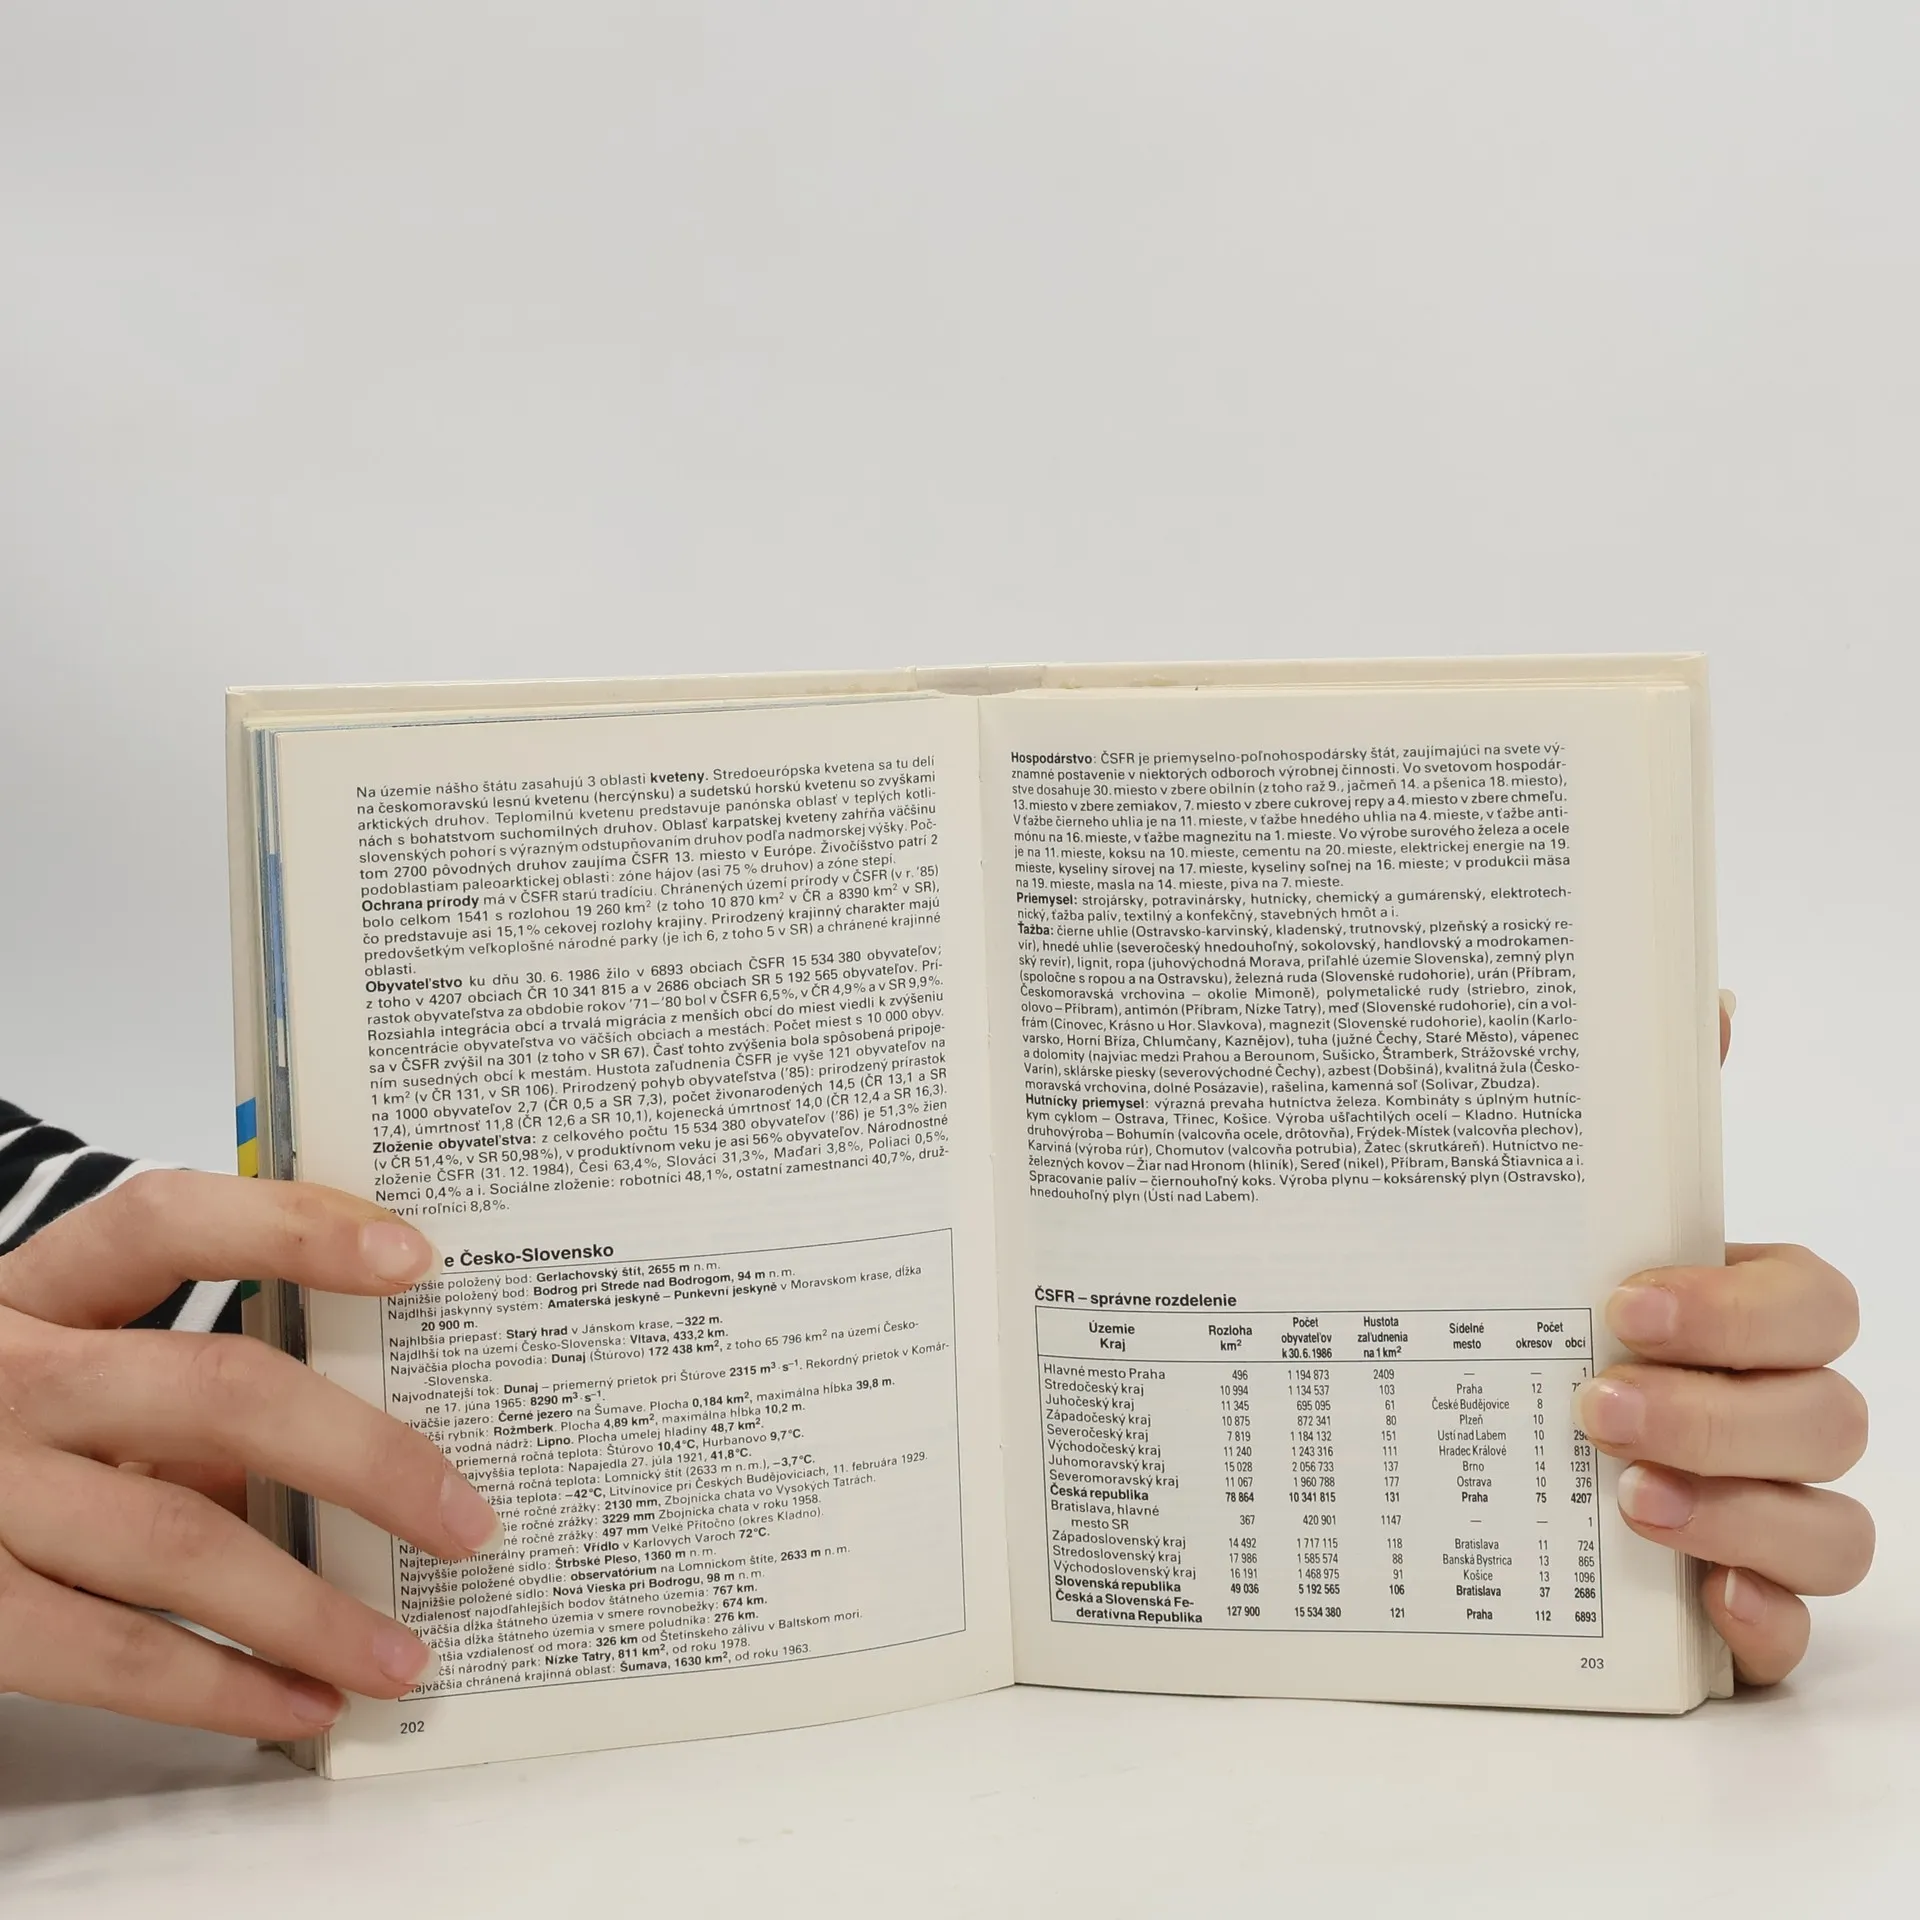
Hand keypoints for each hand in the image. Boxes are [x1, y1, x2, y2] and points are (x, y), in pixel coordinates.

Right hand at [0, 1171, 499, 1738]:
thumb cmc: (8, 1423)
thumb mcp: (73, 1370)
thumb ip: (188, 1389)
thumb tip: (376, 1440)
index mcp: (37, 1288)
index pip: (167, 1219)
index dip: (293, 1227)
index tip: (416, 1258)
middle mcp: (3, 1377)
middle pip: (210, 1388)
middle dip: (359, 1455)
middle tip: (464, 1519)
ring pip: (172, 1540)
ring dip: (309, 1607)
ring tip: (406, 1651)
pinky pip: (107, 1655)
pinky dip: (222, 1686)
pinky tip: (304, 1701)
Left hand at [1576, 1004, 1871, 1684]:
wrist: (1481, 1423)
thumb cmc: (1555, 1312)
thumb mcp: (1573, 1217)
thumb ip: (1643, 1119)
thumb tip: (1708, 1000)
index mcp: (1748, 1316)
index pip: (1817, 1305)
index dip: (1740, 1311)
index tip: (1624, 1306)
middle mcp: (1773, 1413)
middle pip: (1829, 1419)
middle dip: (1722, 1415)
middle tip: (1598, 1406)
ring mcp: (1766, 1513)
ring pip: (1833, 1530)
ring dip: (1739, 1517)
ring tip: (1623, 1500)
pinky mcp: (1731, 1604)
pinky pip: (1791, 1635)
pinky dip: (1761, 1622)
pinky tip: (1702, 1602)